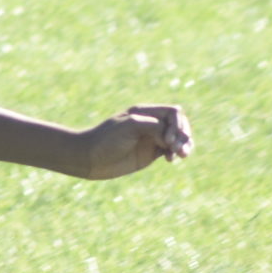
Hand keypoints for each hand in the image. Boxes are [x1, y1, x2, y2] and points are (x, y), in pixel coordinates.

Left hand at [76, 105, 192, 178]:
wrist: (88, 158)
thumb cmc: (105, 139)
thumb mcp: (130, 126)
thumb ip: (153, 126)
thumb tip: (171, 138)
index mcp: (145, 112)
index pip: (173, 113)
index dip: (177, 125)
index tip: (167, 140)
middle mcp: (150, 124)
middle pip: (179, 125)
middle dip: (183, 136)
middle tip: (179, 150)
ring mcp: (150, 139)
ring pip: (177, 139)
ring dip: (183, 145)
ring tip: (183, 155)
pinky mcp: (149, 153)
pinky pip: (169, 151)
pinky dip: (174, 154)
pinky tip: (171, 160)